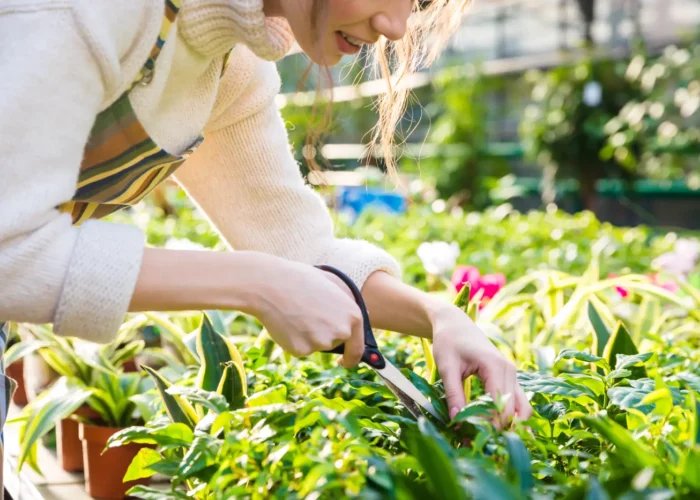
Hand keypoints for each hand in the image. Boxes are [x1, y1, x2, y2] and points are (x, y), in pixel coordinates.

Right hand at [247, 256, 365, 365]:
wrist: (270, 284)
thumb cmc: (299, 279)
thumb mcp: (330, 284)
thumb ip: (345, 302)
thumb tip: (359, 314)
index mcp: (353, 315)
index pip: (358, 347)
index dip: (351, 357)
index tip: (343, 360)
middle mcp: (341, 331)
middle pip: (334, 344)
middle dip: (323, 336)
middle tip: (306, 318)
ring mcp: (321, 342)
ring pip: (315, 346)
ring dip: (307, 336)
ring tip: (295, 313)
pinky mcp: (301, 350)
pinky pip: (299, 349)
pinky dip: (292, 339)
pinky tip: (286, 322)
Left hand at [431, 305, 532, 428]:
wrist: (455, 324)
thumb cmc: (449, 342)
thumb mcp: (447, 367)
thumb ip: (453, 394)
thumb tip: (457, 421)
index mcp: (494, 366)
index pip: (499, 404)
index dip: (488, 423)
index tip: (470, 436)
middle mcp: (509, 371)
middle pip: (513, 410)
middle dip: (497, 428)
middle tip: (475, 441)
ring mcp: (512, 374)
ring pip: (522, 408)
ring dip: (509, 425)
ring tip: (488, 438)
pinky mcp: (509, 378)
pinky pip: (517, 402)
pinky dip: (510, 416)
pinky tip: (495, 428)